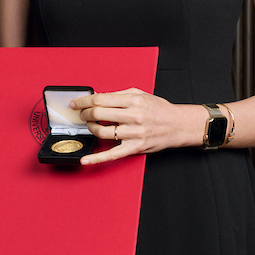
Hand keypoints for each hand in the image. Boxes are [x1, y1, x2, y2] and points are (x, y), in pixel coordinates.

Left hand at [71, 87, 200, 163]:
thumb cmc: (159, 109)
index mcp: (133, 100)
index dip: (84, 101)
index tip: (76, 104)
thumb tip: (96, 98)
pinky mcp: (135, 148)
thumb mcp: (140, 94)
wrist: (178, 125)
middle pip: (98, 114)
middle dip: (85, 114)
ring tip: (91, 125)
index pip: (100, 99)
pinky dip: (97, 159)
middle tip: (82, 114)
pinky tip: (85, 160)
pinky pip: (112, 154)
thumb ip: (118, 95)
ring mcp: (134, 133)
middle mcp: (134, 116)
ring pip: (102, 132)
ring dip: (91, 128)